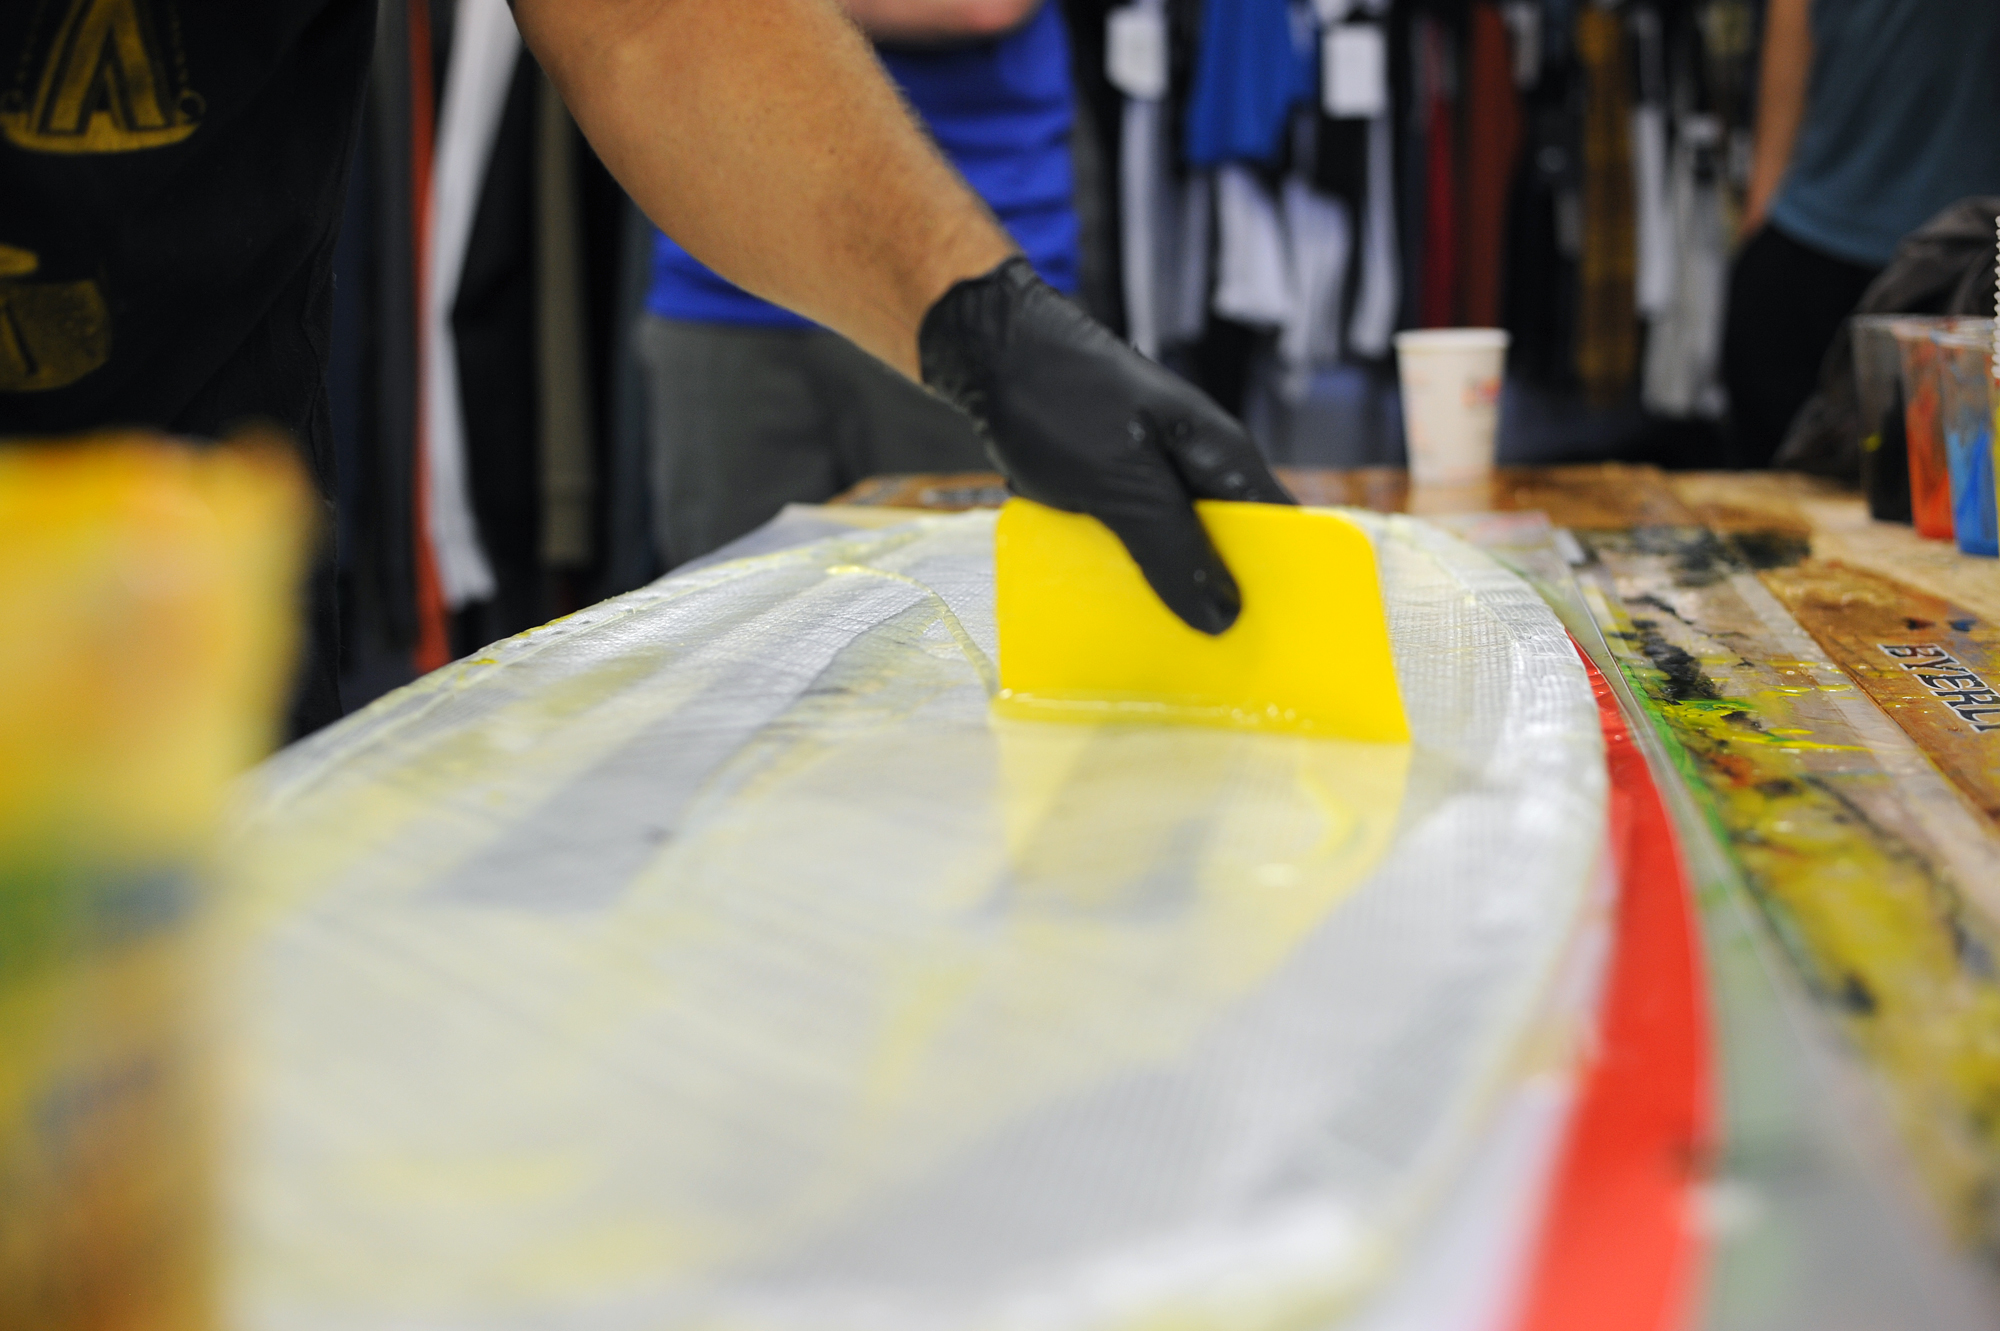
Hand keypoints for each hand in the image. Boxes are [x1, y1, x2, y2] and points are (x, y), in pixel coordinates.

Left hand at [918, 259, 1293, 632]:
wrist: (989, 352)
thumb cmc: (1060, 402)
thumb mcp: (1121, 483)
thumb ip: (1171, 546)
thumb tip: (1223, 616)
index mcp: (1220, 455)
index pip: (1280, 527)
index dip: (1286, 583)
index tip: (1281, 642)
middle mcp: (1197, 467)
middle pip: (1229, 546)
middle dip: (1220, 598)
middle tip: (1211, 661)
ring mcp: (1154, 475)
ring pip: (1177, 548)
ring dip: (1165, 588)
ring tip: (1157, 643)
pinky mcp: (1114, 485)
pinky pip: (1132, 539)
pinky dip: (1122, 569)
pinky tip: (1103, 600)